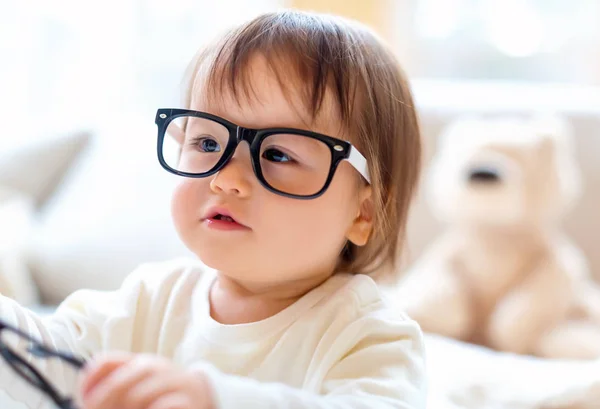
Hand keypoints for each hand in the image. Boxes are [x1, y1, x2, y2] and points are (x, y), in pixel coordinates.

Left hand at [78, 352, 213, 408]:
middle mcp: (157, 368)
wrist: (206, 397)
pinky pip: (160, 407)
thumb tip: (85, 401)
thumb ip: (115, 385)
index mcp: (141, 363)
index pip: (107, 361)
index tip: (82, 401)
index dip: (89, 380)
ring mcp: (174, 383)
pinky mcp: (189, 401)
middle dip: (103, 403)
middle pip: (119, 381)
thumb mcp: (140, 386)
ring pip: (137, 397)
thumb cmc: (164, 396)